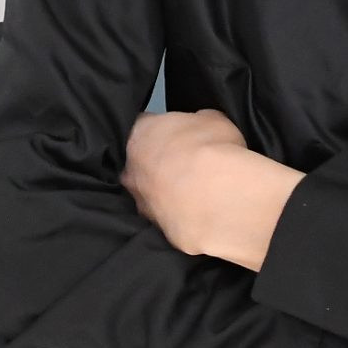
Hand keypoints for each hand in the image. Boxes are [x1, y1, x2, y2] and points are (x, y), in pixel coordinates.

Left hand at [121, 109, 301, 268]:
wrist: (216, 197)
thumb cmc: (212, 150)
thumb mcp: (214, 119)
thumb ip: (198, 121)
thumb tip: (199, 126)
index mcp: (140, 132)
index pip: (144, 126)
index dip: (163, 130)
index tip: (180, 135)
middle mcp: (131, 167)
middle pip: (141, 161)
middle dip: (160, 162)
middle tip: (187, 164)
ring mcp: (140, 201)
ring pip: (150, 193)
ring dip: (167, 192)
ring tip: (196, 192)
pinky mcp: (155, 228)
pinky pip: (166, 217)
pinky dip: (178, 214)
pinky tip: (198, 212)